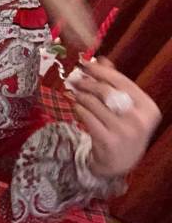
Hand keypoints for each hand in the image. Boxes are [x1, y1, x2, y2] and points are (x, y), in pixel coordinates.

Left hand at [69, 57, 161, 177]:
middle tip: (74, 79)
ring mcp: (124, 132)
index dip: (100, 71)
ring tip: (75, 94)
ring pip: (93, 103)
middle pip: (106, 91)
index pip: (121, 81)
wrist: (119, 162)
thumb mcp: (127, 107)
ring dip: (80, 96)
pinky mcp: (107, 141)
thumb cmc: (123, 128)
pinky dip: (78, 109)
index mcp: (148, 107)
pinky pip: (86, 117)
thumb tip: (102, 59)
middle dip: (86, 82)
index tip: (84, 64)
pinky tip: (76, 108)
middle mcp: (139, 120)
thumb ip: (116, 83)